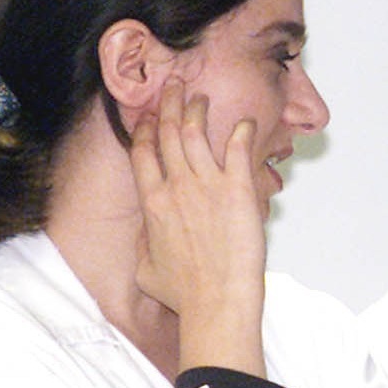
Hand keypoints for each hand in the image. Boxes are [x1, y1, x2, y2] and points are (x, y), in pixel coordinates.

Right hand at [130, 79, 267, 375]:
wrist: (215, 301)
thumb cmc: (183, 293)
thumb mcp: (146, 269)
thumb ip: (145, 245)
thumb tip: (147, 239)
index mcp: (152, 203)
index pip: (143, 153)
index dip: (145, 129)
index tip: (148, 115)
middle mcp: (176, 187)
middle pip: (168, 134)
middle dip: (169, 105)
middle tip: (173, 86)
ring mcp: (207, 186)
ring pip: (197, 134)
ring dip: (198, 110)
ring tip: (200, 95)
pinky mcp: (239, 191)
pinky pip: (238, 150)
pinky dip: (241, 132)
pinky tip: (245, 121)